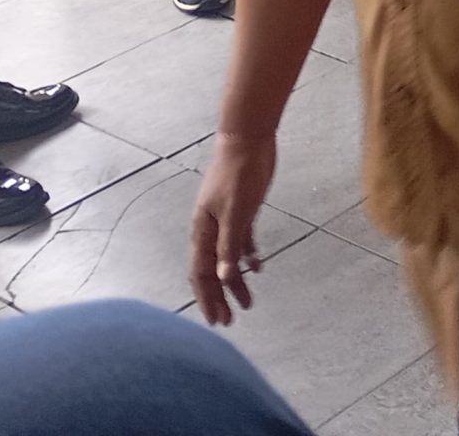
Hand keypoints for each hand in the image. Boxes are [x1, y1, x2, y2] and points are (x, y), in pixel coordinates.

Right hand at [189, 132, 277, 324]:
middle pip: (212, 270)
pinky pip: (240, 241)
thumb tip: (222, 277)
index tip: (217, 320)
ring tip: (248, 303)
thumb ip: (229, 244)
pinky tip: (257, 267)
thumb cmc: (240, 174)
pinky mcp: (241, 210)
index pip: (201, 273)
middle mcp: (210, 229)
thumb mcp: (237, 212)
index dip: (207, 298)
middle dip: (219, 296)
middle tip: (230, 321)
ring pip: (227, 258)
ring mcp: (225, 219)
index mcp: (203, 231)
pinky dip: (246, 255)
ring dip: (235, 280)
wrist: (248, 138)